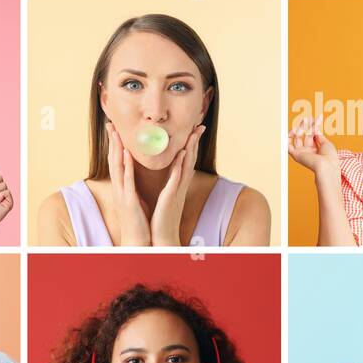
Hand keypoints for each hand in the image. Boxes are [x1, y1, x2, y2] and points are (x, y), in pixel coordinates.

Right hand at [101, 121, 151, 245]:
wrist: (137, 241)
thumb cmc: (138, 222)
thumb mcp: (135, 200)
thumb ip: (133, 187)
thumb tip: (133, 178)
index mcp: (121, 188)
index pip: (117, 162)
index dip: (115, 145)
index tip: (115, 130)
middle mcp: (119, 188)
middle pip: (113, 160)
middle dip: (112, 142)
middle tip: (110, 124)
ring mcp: (122, 194)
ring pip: (118, 167)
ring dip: (116, 149)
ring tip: (116, 133)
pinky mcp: (129, 200)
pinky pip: (127, 180)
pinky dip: (127, 165)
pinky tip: (127, 154)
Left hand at [150, 124, 205, 245]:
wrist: (162, 237)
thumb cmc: (163, 218)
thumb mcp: (167, 197)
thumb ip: (170, 185)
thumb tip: (172, 174)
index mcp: (178, 184)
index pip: (186, 160)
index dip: (191, 144)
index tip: (194, 129)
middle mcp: (180, 185)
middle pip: (191, 159)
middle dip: (195, 141)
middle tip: (200, 125)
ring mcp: (177, 190)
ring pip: (186, 166)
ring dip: (191, 149)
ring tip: (194, 134)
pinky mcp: (171, 196)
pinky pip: (176, 178)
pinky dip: (179, 166)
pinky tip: (182, 154)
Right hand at [287, 116, 339, 177]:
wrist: (326, 165)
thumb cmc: (329, 156)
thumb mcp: (326, 143)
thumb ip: (319, 136)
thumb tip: (315, 129)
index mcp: (316, 148)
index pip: (313, 134)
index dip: (315, 125)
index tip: (318, 117)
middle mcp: (308, 150)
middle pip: (305, 134)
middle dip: (306, 125)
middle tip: (307, 118)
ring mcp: (302, 152)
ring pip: (297, 138)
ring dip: (299, 129)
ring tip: (302, 122)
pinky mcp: (296, 155)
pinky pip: (288, 146)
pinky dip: (287, 138)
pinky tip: (292, 130)